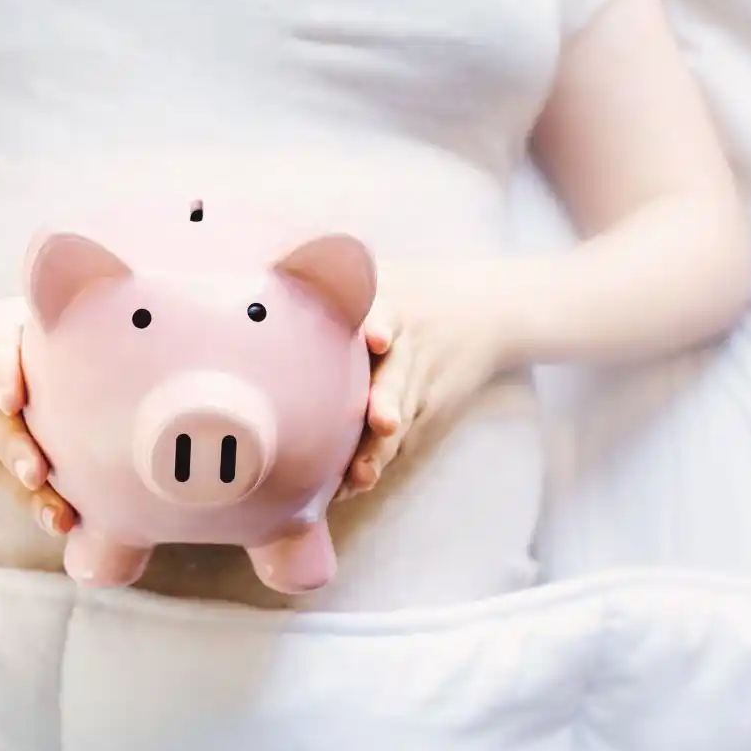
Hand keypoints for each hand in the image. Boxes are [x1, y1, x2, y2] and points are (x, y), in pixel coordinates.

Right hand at [0, 298, 75, 534]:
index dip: (2, 373)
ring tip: (58, 516)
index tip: (13, 400)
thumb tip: (136, 317)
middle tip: (38, 473)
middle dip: (15, 448)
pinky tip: (57, 521)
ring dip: (26, 492)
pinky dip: (24, 503)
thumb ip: (56, 320)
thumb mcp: (8, 317)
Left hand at [337, 272, 513, 499]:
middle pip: (399, 378)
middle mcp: (410, 349)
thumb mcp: (383, 271)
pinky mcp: (431, 411)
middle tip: (382, 421)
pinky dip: (380, 461)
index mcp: (395, 307)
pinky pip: (403, 441)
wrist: (489, 311)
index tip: (378, 337)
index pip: (388, 313)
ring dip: (380, 449)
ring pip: (402, 419)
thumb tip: (261, 266)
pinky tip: (353, 484)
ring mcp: (422, 383)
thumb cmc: (412, 291)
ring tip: (360, 476)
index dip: (382, 324)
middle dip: (388, 401)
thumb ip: (332, 273)